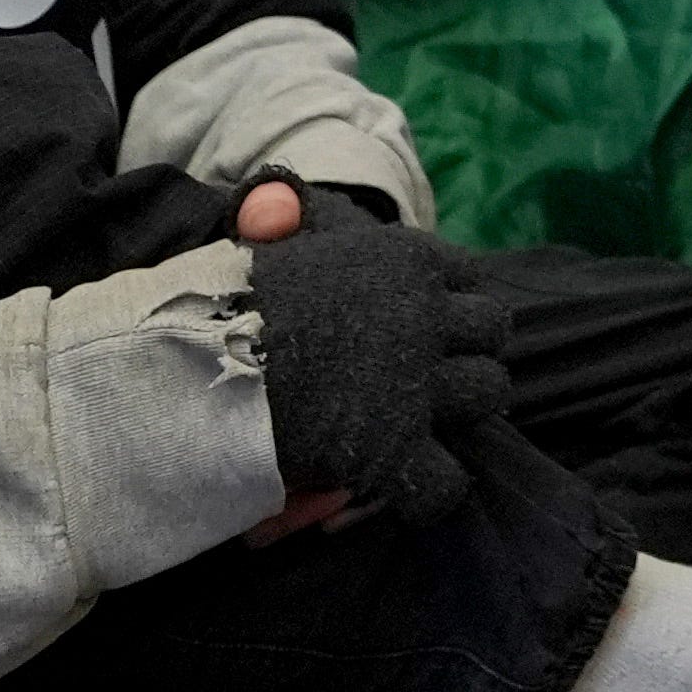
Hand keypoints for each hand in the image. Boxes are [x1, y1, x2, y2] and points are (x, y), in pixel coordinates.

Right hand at [245, 201, 514, 539]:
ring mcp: (417, 385)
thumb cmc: (233, 304)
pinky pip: (447, 481)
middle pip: (492, 331)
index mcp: (405, 260)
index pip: (469, 275)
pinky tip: (410, 485)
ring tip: (425, 421)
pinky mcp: (396, 452)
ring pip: (487, 393)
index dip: (452, 302)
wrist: (199, 367)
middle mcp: (427, 316)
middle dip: (469, 351)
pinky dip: (433, 490)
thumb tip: (276, 201)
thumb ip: (292, 219)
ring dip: (462, 409)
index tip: (429, 322)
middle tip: (431, 374)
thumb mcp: (274, 244)